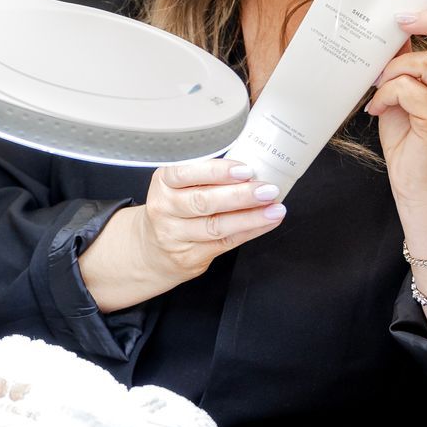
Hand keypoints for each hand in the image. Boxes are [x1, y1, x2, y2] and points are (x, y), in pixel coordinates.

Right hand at [80, 157, 285, 311]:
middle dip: (240, 196)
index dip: (217, 172)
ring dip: (251, 217)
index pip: (186, 174)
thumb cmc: (174, 209)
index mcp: (163, 183)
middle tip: (267, 190)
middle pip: (203, 202)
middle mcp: (164, 209)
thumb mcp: (177, 185)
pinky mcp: (189, 257)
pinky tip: (267, 223)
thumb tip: (251, 169)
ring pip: (216, 226)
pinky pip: (225, 243)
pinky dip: (250, 231)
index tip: (245, 170)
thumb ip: (205, 176)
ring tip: (275, 209)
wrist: (151, 249)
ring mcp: (175, 236)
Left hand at [365, 0, 426, 211]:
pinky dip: (387, 97)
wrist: (420, 186)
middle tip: (403, 20)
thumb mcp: (405, 89)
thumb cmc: (412, 136)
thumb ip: (406, 59)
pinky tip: (377, 110)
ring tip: (378, 86)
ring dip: (394, 69)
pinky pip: (410, 93)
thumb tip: (392, 27)